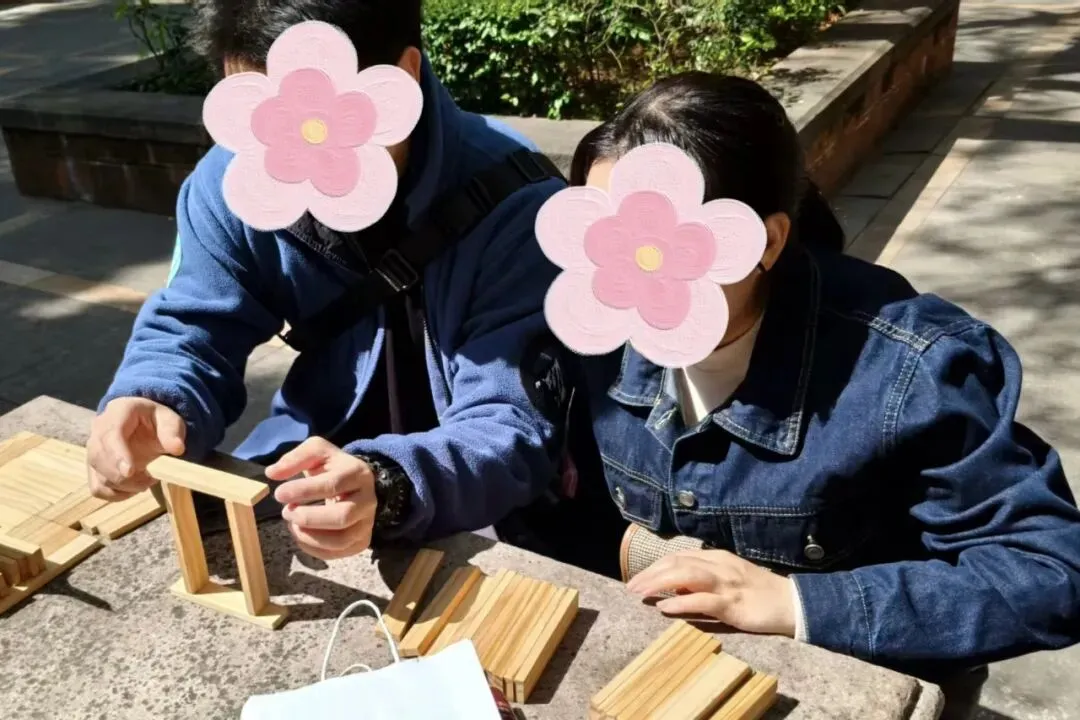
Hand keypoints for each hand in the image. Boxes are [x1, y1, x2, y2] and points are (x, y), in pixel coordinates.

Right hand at [87, 397, 185, 501]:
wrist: (143, 424)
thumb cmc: (155, 420)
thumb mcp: (169, 420)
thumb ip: (173, 432)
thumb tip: (177, 448)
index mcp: (116, 413)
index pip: (109, 434)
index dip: (117, 455)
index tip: (130, 471)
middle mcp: (98, 432)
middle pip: (98, 459)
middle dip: (122, 476)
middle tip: (150, 479)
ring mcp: (93, 452)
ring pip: (99, 477)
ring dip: (125, 486)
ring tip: (148, 479)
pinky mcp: (95, 470)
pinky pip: (98, 489)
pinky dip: (117, 495)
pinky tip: (135, 487)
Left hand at [267, 437, 376, 560]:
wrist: (354, 484)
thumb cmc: (332, 467)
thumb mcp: (316, 452)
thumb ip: (295, 458)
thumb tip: (272, 473)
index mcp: (358, 473)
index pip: (332, 485)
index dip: (304, 491)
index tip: (279, 494)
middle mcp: (368, 500)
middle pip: (342, 517)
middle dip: (308, 518)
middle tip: (286, 512)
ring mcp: (367, 523)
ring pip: (341, 540)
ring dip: (309, 536)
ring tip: (292, 525)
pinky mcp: (361, 541)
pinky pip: (338, 553)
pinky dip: (313, 549)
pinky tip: (300, 536)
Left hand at [626, 550, 795, 636]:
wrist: (791, 603)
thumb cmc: (759, 594)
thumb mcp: (729, 580)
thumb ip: (703, 582)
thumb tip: (675, 589)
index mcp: (717, 558)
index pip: (678, 557)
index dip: (655, 566)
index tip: (638, 577)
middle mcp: (719, 566)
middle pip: (677, 563)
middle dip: (651, 573)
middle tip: (631, 586)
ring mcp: (726, 584)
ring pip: (686, 576)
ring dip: (659, 583)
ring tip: (640, 593)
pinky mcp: (733, 604)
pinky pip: (701, 600)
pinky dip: (680, 602)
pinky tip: (664, 607)